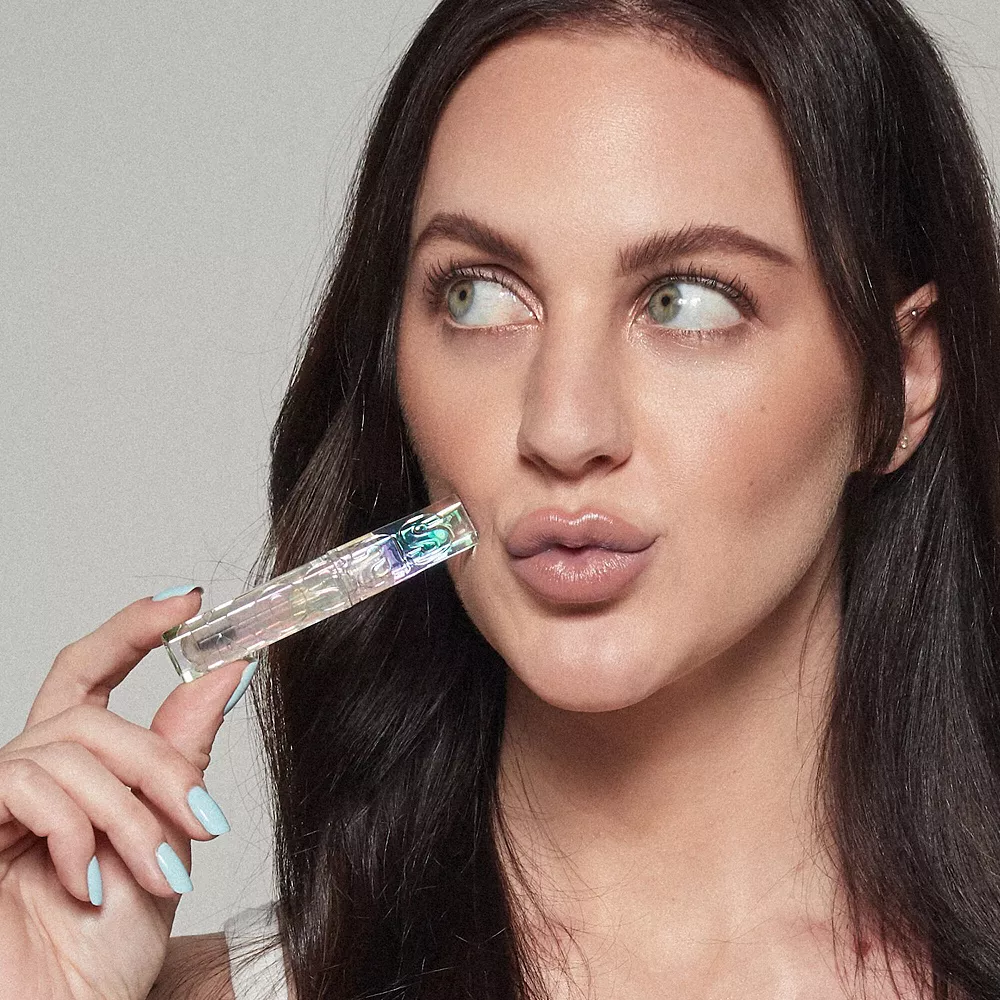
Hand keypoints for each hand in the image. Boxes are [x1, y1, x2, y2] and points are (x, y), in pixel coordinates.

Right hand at [0, 591, 251, 999]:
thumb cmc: (107, 946)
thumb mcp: (166, 835)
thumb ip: (182, 752)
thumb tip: (225, 671)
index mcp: (74, 769)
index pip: (91, 670)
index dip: (133, 628)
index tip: (189, 603)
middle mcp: (28, 774)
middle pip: (92, 717)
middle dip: (158, 765)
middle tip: (202, 822)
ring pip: (71, 751)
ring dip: (129, 813)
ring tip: (156, 872)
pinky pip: (26, 784)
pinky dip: (75, 829)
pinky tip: (87, 880)